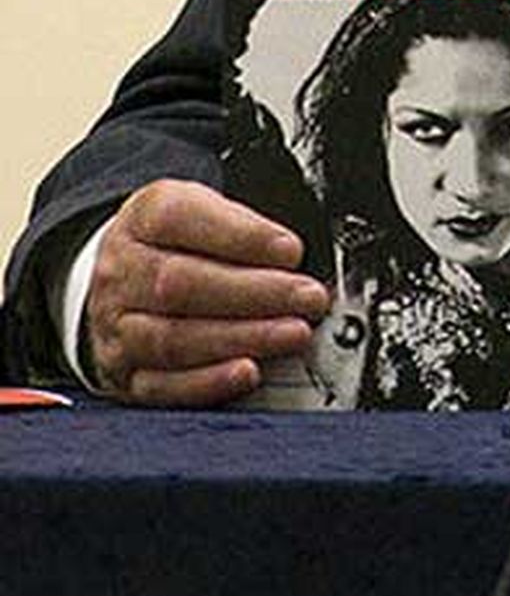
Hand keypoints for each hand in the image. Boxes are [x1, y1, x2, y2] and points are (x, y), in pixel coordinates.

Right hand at [85, 180, 329, 406]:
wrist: (119, 280)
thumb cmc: (175, 242)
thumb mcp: (202, 209)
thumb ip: (242, 227)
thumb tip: (290, 256)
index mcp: (145, 218)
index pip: (182, 220)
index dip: (241, 237)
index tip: (291, 250)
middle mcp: (122, 272)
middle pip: (182, 285)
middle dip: (255, 293)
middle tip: (307, 298)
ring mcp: (116, 327)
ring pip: (174, 338)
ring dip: (243, 338)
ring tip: (293, 333)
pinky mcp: (123, 375)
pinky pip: (161, 386)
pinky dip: (208, 382)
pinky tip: (248, 372)